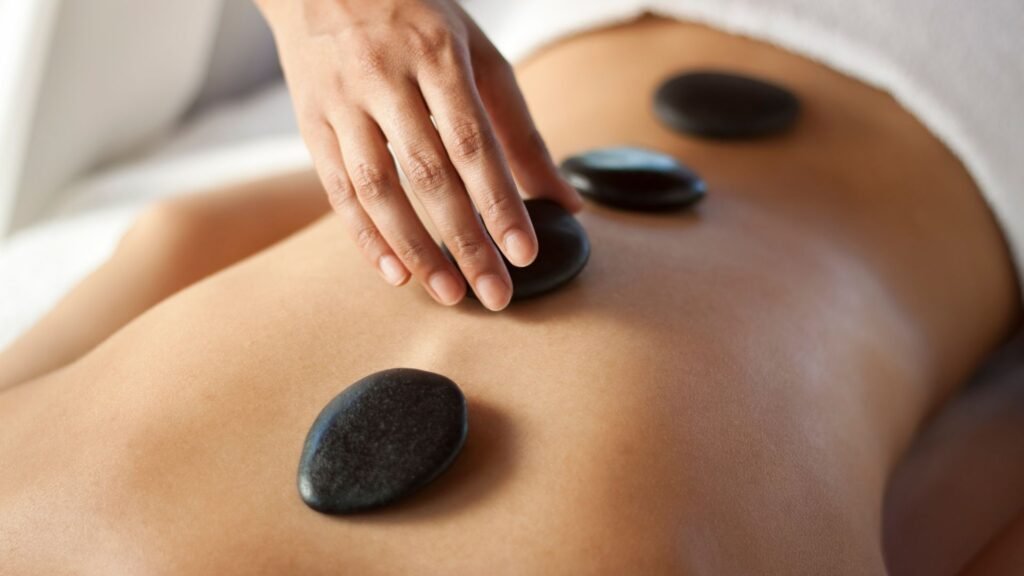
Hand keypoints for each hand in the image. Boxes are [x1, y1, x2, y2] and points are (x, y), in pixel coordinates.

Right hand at [257, 0, 582, 310]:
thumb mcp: (476, 56)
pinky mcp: (311, 123)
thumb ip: (518, 129)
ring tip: (449, 292)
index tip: (524, 253)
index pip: (473, 141)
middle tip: (495, 293)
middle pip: (429, 173)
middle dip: (465, 240)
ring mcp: (342, 101)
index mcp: (435, 53)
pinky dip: (366, 237)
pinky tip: (396, 273)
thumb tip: (565, 199)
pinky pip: (337, 189)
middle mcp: (385, 77)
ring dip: (415, 248)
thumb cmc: (414, 20)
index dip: (500, 201)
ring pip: (377, 188)